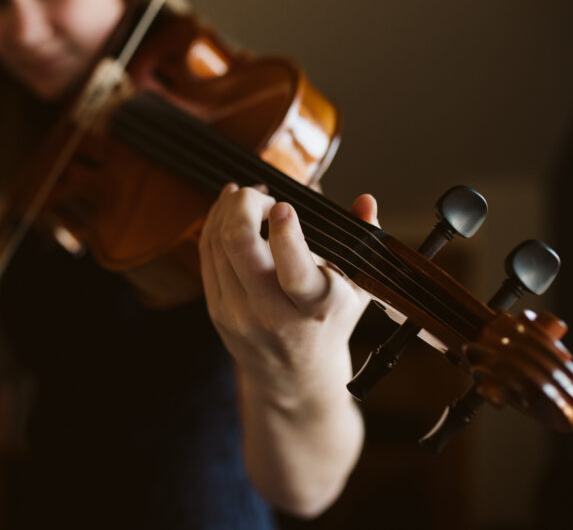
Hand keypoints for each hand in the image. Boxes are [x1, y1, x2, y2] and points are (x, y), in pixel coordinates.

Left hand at [198, 184, 378, 405]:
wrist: (295, 378)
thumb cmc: (330, 324)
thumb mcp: (358, 289)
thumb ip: (363, 240)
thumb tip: (366, 201)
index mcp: (316, 309)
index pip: (294, 272)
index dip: (285, 234)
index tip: (284, 205)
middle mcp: (272, 314)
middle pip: (240, 246)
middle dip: (246, 205)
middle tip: (263, 194)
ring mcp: (238, 313)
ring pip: (218, 243)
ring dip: (228, 208)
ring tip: (247, 195)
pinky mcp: (216, 310)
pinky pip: (207, 254)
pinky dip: (214, 223)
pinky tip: (228, 208)